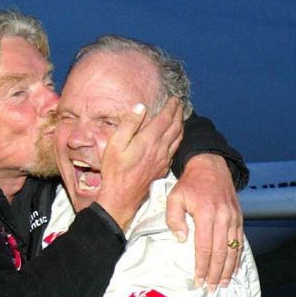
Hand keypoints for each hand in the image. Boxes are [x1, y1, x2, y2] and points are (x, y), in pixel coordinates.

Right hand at [95, 99, 181, 230]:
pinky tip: (175, 138)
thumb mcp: (115, 144)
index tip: (174, 99)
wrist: (122, 197)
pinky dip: (178, 139)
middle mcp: (160, 148)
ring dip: (180, 125)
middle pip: (175, 127)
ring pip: (177, 139)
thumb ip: (129, 124)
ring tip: (180, 117)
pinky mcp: (162, 168)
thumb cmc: (115, 171)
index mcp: (149, 140)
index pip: (165, 118)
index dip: (171, 107)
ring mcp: (163, 160)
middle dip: (178, 114)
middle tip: (179, 105)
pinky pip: (174, 150)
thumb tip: (140, 107)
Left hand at [168, 153, 243, 287]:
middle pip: (220, 253)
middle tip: (211, 288)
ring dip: (228, 269)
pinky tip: (233, 269)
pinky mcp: (239, 218)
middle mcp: (222, 217)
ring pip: (233, 250)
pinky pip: (240, 242)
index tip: (198, 280)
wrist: (211, 166)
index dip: (202, 266)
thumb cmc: (190, 184)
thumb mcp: (175, 197)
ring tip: (222, 284)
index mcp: (206, 214)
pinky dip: (237, 257)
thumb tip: (181, 240)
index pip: (204, 247)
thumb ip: (174, 219)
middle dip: (215, 273)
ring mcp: (233, 218)